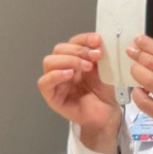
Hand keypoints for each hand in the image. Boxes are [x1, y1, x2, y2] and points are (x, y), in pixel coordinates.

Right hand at [38, 32, 120, 151]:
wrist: (108, 114)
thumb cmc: (105, 93)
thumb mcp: (104, 69)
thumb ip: (98, 55)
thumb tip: (97, 41)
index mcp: (74, 59)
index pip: (72, 42)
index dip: (84, 39)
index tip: (98, 40)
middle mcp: (62, 68)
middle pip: (59, 49)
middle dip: (78, 50)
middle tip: (95, 56)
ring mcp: (56, 82)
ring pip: (49, 62)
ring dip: (69, 60)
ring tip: (87, 67)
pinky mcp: (52, 97)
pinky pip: (44, 83)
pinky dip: (55, 75)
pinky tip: (70, 75)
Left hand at [128, 36, 152, 131]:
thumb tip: (149, 50)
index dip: (148, 44)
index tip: (138, 40)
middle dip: (139, 55)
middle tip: (131, 52)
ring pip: (148, 80)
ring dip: (136, 71)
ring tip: (134, 69)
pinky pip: (144, 101)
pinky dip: (137, 93)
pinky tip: (138, 90)